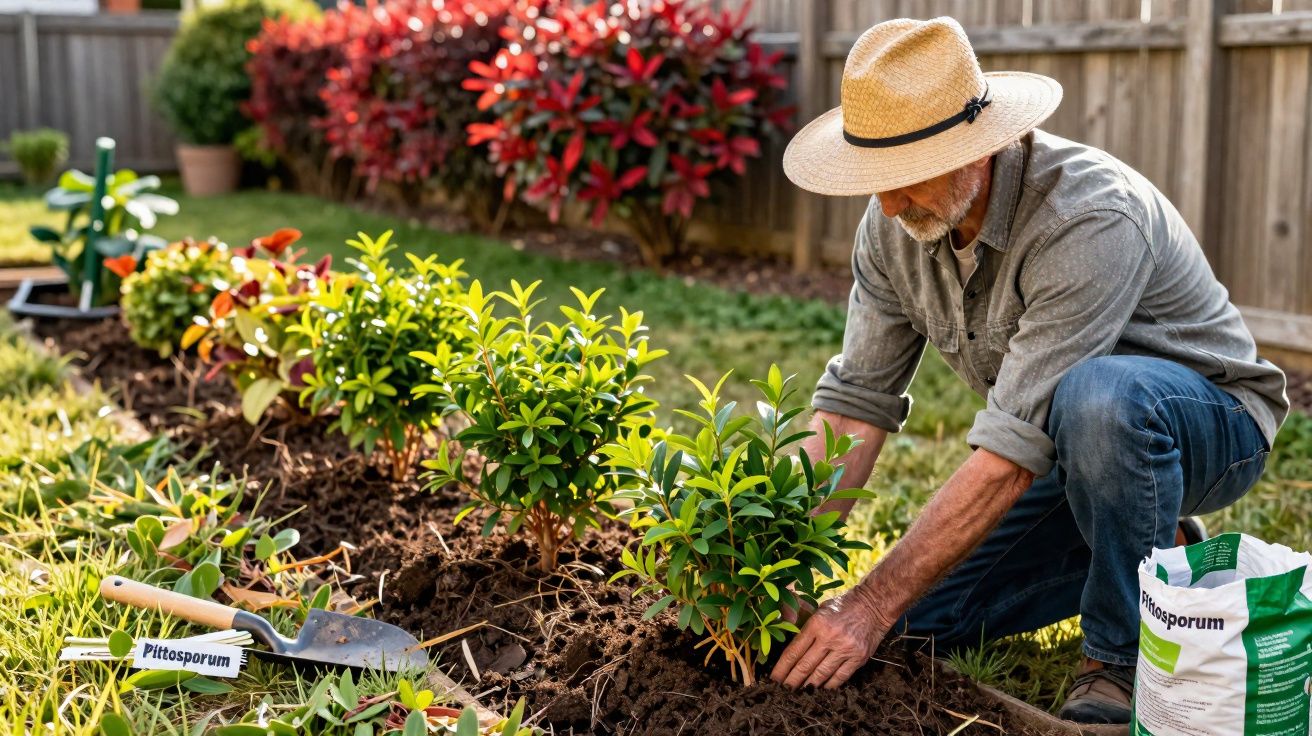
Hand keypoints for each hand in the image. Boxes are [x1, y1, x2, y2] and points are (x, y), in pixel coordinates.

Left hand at [769, 586, 892, 688]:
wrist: (874, 605)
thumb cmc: (842, 606)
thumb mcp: (819, 607)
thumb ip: (800, 618)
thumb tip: (782, 623)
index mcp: (817, 624)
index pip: (794, 651)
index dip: (782, 668)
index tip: (774, 678)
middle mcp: (830, 637)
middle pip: (805, 666)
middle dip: (791, 681)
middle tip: (782, 691)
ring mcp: (846, 649)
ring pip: (821, 674)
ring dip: (808, 686)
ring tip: (798, 693)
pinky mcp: (859, 657)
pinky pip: (840, 677)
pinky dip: (828, 685)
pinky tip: (820, 690)